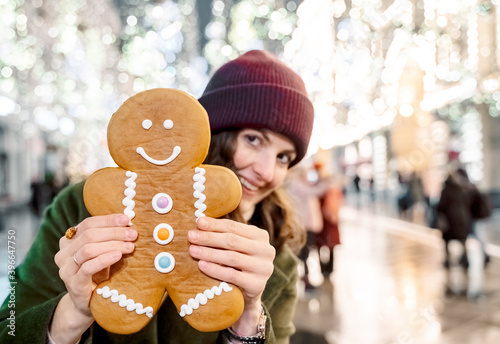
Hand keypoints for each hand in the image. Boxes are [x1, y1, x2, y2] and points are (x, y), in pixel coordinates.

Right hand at [51, 214, 136, 342]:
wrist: (88, 303)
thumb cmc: (98, 273)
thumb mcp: (102, 252)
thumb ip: (108, 238)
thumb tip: (128, 223)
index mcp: (69, 241)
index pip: (88, 223)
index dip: (108, 220)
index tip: (127, 219)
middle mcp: (64, 252)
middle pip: (89, 235)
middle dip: (114, 232)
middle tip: (132, 234)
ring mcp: (66, 268)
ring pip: (88, 249)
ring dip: (112, 245)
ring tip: (129, 246)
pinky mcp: (73, 282)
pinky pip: (88, 267)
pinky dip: (104, 259)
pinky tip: (118, 256)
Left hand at [188, 217, 275, 334]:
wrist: (248, 293)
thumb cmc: (238, 264)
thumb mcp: (236, 247)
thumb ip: (225, 234)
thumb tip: (200, 222)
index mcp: (260, 236)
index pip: (234, 226)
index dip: (215, 224)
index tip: (198, 222)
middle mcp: (266, 250)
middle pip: (232, 240)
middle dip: (209, 237)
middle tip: (191, 236)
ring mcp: (263, 268)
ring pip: (232, 257)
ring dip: (209, 253)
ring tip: (193, 250)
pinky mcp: (257, 284)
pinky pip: (232, 275)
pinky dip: (215, 269)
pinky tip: (201, 265)